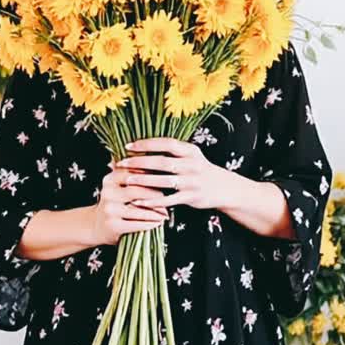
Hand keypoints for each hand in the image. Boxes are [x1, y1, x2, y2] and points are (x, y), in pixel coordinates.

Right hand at [89, 167, 170, 245]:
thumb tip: (151, 156)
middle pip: (137, 191)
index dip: (150, 177)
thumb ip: (131, 173)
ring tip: (166, 213)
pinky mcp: (113, 225)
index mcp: (110, 179)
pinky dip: (150, 224)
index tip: (164, 179)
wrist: (96, 226)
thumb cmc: (114, 203)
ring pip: (138, 209)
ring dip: (155, 212)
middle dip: (155, 195)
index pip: (133, 174)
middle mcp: (108, 193)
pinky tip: (158, 223)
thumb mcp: (118, 186)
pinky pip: (136, 224)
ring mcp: (110, 210)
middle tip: (167, 198)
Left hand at [116, 138, 237, 211]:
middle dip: (139, 162)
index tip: (128, 146)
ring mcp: (192, 182)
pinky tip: (139, 201)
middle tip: (121, 164)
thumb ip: (171, 151)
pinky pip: (169, 200)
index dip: (146, 144)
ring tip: (127, 180)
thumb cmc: (199, 169)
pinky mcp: (191, 197)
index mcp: (190, 150)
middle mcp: (192, 164)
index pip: (165, 144)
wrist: (224, 187)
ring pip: (163, 181)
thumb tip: (142, 147)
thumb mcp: (190, 155)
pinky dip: (153, 201)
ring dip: (143, 180)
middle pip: (161, 162)